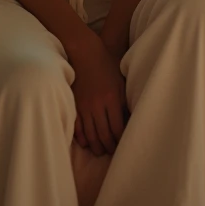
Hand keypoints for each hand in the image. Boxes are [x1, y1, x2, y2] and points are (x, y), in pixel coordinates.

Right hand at [70, 36, 129, 155]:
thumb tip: (130, 119)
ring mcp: (84, 106)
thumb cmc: (106, 65)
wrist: (85, 53)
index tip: (125, 145)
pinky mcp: (74, 104)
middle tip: (113, 152)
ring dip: (96, 146)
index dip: (121, 140)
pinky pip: (77, 127)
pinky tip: (87, 143)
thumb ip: (124, 101)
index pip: (118, 128)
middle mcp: (97, 105)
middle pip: (104, 134)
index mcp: (111, 99)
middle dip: (109, 147)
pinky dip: (82, 138)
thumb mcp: (120, 81)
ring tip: (101, 151)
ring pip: (90, 134)